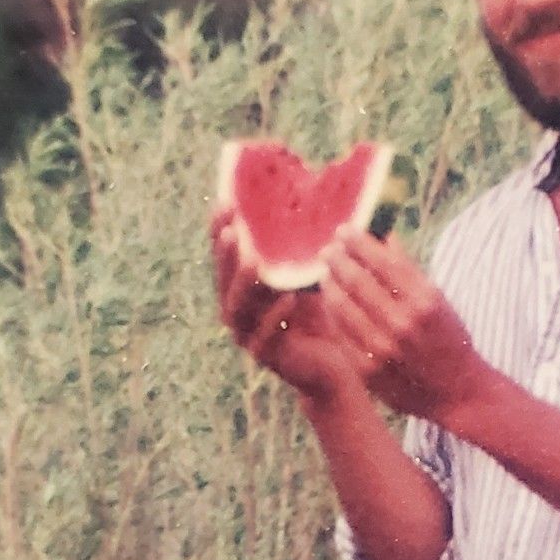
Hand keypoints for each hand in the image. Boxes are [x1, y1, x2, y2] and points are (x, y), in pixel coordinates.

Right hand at [211, 209, 361, 407]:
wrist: (337, 364)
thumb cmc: (324, 312)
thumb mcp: (316, 272)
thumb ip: (309, 243)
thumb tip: (327, 196)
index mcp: (246, 285)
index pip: (228, 254)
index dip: (222, 229)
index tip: (225, 202)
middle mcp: (240, 309)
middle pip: (224, 279)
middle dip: (226, 254)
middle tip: (232, 231)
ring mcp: (249, 334)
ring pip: (238, 308)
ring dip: (244, 283)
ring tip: (253, 261)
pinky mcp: (267, 357)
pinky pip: (266, 337)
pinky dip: (275, 318)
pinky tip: (288, 299)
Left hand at [321, 228, 488, 423]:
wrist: (457, 392)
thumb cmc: (448, 340)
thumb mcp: (439, 302)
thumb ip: (410, 270)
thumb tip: (384, 236)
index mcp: (424, 300)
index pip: (382, 261)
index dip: (358, 242)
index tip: (345, 231)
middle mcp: (403, 322)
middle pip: (357, 281)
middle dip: (338, 259)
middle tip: (328, 249)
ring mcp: (383, 348)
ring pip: (342, 306)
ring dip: (329, 284)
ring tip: (325, 273)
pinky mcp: (368, 370)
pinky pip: (341, 333)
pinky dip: (332, 313)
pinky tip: (330, 302)